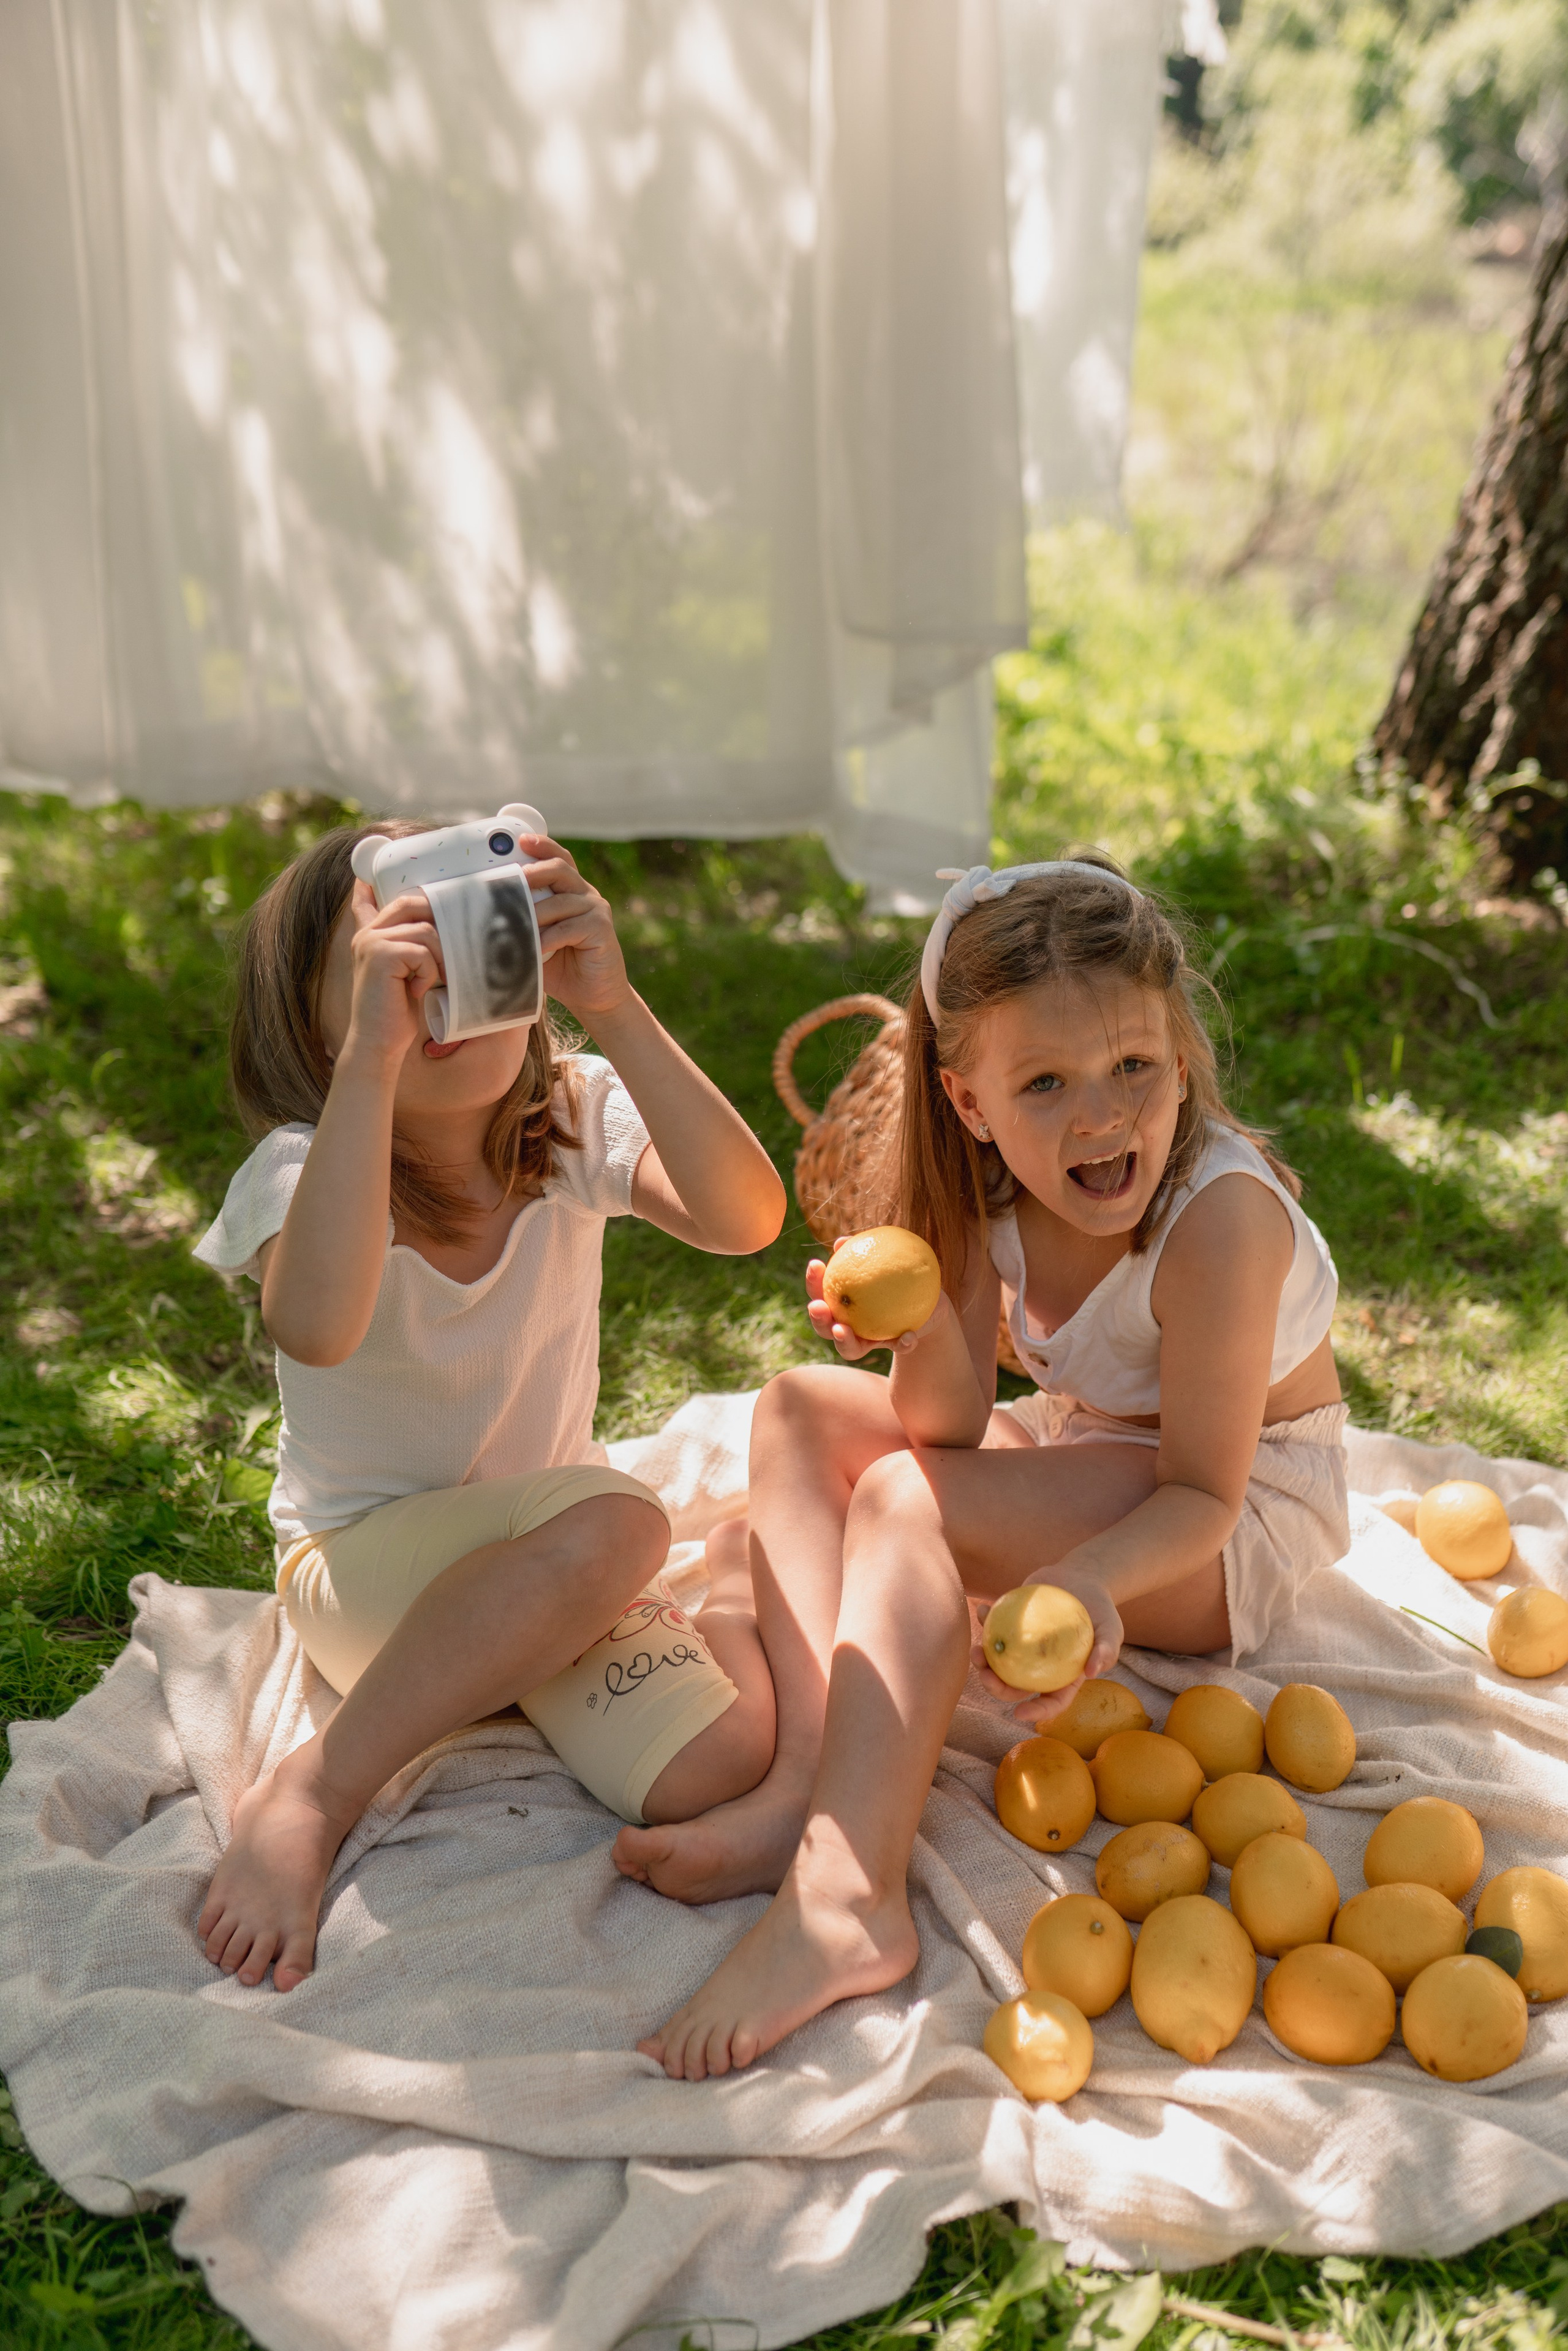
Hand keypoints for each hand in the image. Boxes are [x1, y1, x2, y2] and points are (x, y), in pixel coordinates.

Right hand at [341, 881, 442, 1068]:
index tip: (368, 877)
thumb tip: (441, 930)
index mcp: (371, 937)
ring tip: (433, 981)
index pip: (368, 901)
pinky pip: (423, 951)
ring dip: (439, 958)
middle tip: (451, 949)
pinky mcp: (381, 954)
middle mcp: (367, 934)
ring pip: (426, 930)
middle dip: (440, 921)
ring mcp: (372, 941)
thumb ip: (414, 950)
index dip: (371, 886)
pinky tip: (417, 991)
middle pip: (412, 903)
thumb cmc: (398, 1014)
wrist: (379, 1044)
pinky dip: (430, 973)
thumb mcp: (408, 974)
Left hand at [520, 836, 631, 1023]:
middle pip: (559, 869)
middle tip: (511, 882)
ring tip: (515, 928)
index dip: (542, 846)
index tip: (521, 841)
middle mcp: (586, 895)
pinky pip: (568, 927)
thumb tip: (485, 913)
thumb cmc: (561, 967)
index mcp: (571, 892)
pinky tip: (536, 950)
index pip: (558, 859)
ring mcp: (596, 910)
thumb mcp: (537, 939)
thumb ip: (522, 922)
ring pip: (559, 901)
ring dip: (534, 915)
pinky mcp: (602, 929)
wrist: (594, 996)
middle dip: (532, 872)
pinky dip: (548, 939)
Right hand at [805, 1250, 948, 1361]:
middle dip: (817, 1319)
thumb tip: (841, 1241)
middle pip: (824, 1328)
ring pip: (850, 1349)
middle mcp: (848, 1326)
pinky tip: (909, 1335)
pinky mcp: (894, 1346)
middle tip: (818, 1307)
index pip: (820, 1294)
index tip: (815, 1264)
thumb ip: (864, 1251)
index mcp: (841, 1304)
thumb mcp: (886, 1259)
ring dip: (843, 1341)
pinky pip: (897, 1347)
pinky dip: (902, 1343)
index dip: (813, 1282)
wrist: (929, 1300)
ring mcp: (869, 1341)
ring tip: (843, 1330)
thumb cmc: (899, 1274)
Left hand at [971, 1571, 1123, 1728]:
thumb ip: (1106, 1650)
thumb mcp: (1112, 1629)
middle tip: (986, 1674)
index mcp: (1063, 1676)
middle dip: (996, 1687)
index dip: (1036, 1712)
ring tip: (976, 1649)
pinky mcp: (1013, 1624)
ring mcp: (1023, 1646)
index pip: (1051, 1702)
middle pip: (1015, 1687)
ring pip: (999, 1662)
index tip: (1019, 1712)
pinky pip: (995, 1627)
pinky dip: (986, 1620)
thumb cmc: (1101, 1609)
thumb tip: (1092, 1672)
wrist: (1083, 1578)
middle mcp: (1040, 1667)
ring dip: (983, 1661)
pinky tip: (982, 1609)